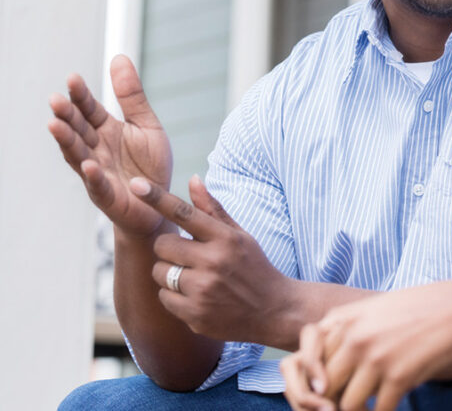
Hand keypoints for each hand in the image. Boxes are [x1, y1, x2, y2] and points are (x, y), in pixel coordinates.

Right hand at [48, 54, 172, 236]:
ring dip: (67, 141)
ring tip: (55, 125)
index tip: (72, 78)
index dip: (81, 95)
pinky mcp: (107, 195)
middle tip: (56, 100)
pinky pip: (98, 185)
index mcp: (106, 130)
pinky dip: (92, 175)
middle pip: (78, 130)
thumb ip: (132, 96)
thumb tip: (119, 57)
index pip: (89, 109)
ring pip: (78, 154)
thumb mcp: (146, 124)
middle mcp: (96, 149)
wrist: (159, 204)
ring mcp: (98, 172)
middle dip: (66, 116)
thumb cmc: (149, 165)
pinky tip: (89, 165)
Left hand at [130, 175, 299, 346]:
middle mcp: (214, 262)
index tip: (136, 184)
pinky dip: (174, 297)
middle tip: (187, 255)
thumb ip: (213, 209)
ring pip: (159, 273)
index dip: (157, 198)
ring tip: (194, 278)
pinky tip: (196, 297)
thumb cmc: (253, 267)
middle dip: (169, 248)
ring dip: (169, 274)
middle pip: (163, 245)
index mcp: (225, 238)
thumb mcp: (239, 236)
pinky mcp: (196, 315)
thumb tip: (193, 179)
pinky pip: (164, 298)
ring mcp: (204, 290)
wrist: (274, 310)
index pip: (184, 213)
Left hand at [282, 280, 451, 410]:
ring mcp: (376, 359)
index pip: (309, 362)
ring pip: (347, 404)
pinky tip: (391, 409)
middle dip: (331, 402)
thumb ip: (349, 328)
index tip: (328, 392)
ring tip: (369, 410)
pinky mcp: (399, 377)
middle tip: (347, 406)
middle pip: (324, 386)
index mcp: (344, 320)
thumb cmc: (421, 307)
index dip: (316, 383)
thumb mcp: (376, 308)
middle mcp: (354, 339)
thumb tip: (333, 361)